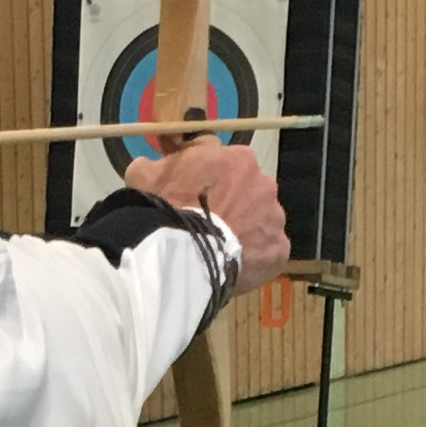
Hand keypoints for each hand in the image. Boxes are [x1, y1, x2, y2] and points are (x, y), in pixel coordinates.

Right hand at [127, 140, 287, 292]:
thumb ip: (154, 165)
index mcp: (239, 159)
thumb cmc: (165, 208)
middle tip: (209, 226)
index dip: (211, 183)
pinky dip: (253, 260)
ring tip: (220, 250)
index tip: (196, 198)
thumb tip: (148, 166)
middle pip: (249, 194)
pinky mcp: (279, 251)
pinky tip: (234, 267)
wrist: (181, 252)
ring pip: (261, 224)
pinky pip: (267, 253)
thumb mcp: (146, 174)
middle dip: (233, 207)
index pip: (229, 166)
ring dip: (245, 232)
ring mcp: (275, 218)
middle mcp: (264, 183)